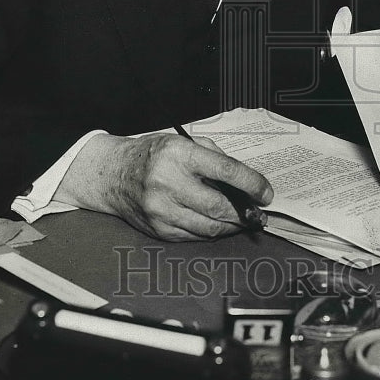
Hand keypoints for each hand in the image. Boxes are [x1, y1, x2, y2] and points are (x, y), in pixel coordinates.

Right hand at [54, 131, 272, 240]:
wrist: (113, 174)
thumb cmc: (153, 155)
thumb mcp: (182, 142)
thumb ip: (214, 158)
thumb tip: (245, 183)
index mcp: (178, 155)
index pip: (225, 171)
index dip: (251, 184)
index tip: (266, 193)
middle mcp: (168, 183)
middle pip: (219, 206)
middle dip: (245, 212)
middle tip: (258, 212)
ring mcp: (162, 210)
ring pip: (210, 227)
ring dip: (232, 226)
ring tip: (242, 220)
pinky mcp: (159, 230)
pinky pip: (195, 236)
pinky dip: (211, 232)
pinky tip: (218, 224)